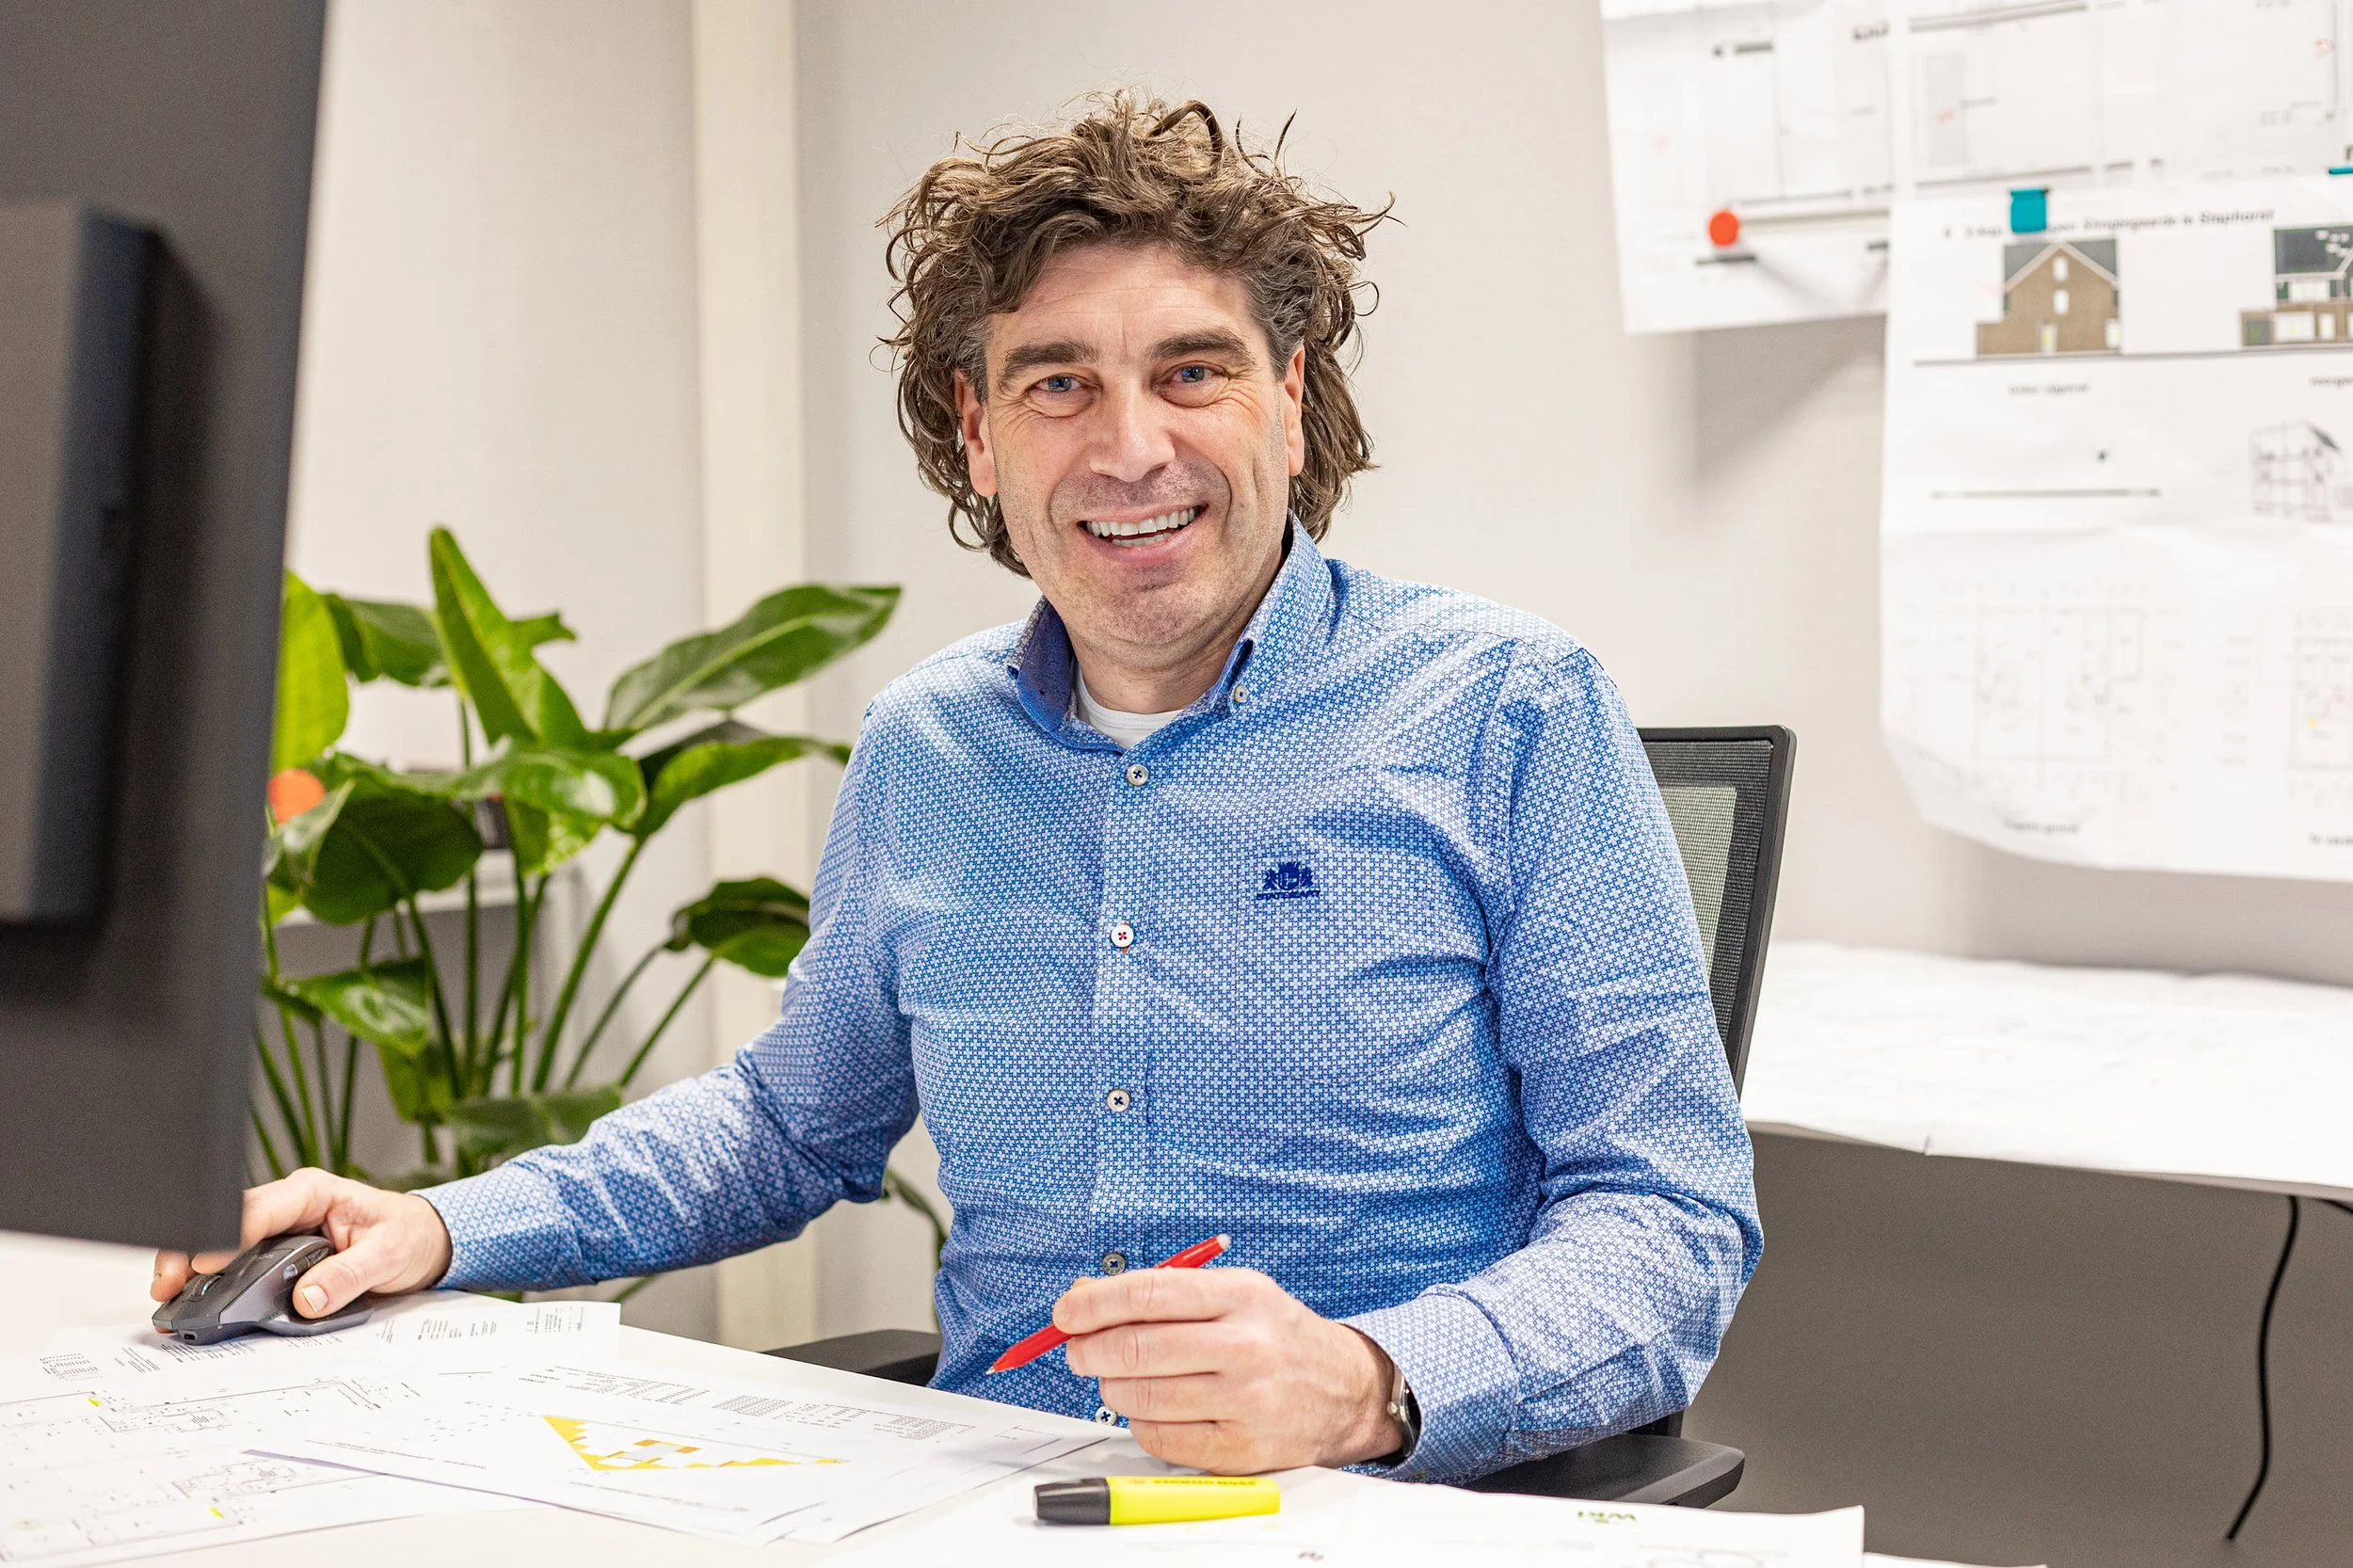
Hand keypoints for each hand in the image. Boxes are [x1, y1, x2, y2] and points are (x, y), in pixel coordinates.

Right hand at [150, 1168, 452, 1321]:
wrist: (422, 1240)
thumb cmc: (406, 1236)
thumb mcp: (388, 1255)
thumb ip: (349, 1275)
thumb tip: (309, 1298)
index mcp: (313, 1192)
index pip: (260, 1208)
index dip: (228, 1236)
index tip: (206, 1264)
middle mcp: (289, 1206)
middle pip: (226, 1223)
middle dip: (192, 1251)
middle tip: (168, 1285)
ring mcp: (278, 1229)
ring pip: (222, 1242)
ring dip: (192, 1268)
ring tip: (168, 1297)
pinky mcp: (275, 1253)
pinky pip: (235, 1263)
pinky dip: (210, 1281)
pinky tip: (192, 1299)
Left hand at [1056, 1267, 1402, 1472]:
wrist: (1344, 1390)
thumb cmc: (1276, 1336)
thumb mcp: (1233, 1294)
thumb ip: (1164, 1293)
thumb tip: (1086, 1296)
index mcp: (1241, 1296)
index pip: (1148, 1294)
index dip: (1094, 1304)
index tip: (1066, 1312)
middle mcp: (1246, 1346)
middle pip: (1138, 1348)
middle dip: (1090, 1350)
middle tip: (1078, 1351)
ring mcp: (1245, 1401)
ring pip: (1143, 1397)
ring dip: (1112, 1387)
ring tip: (1117, 1378)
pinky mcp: (1240, 1448)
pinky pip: (1160, 1437)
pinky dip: (1140, 1422)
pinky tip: (1152, 1407)